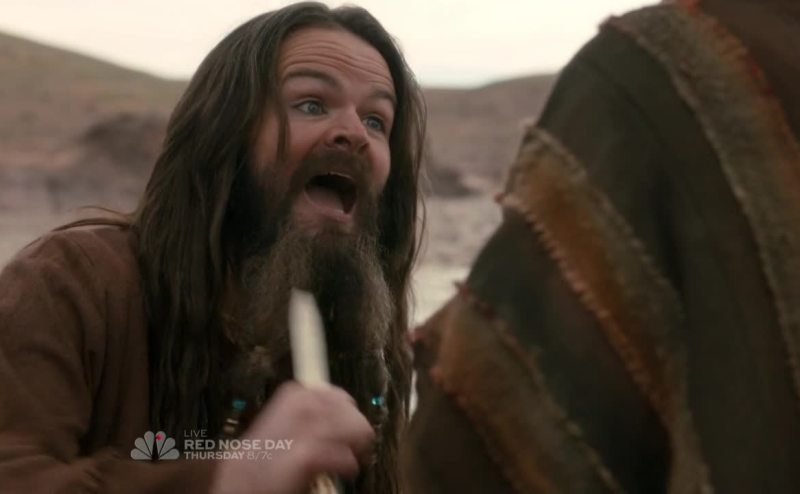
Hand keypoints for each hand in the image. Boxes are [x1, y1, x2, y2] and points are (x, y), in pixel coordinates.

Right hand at [210, 381, 373, 493]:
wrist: (242, 480)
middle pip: (354, 413)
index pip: (341, 397)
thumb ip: (311, 414)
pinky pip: (347, 458)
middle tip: (343, 449)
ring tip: (339, 460)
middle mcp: (304, 402)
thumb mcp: (287, 422)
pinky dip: (346, 468)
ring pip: (359, 430)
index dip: (346, 416)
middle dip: (353, 432)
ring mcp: (307, 426)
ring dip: (353, 448)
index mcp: (297, 392)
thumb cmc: (266, 455)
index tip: (342, 433)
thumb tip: (344, 413)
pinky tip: (334, 473)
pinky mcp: (309, 453)